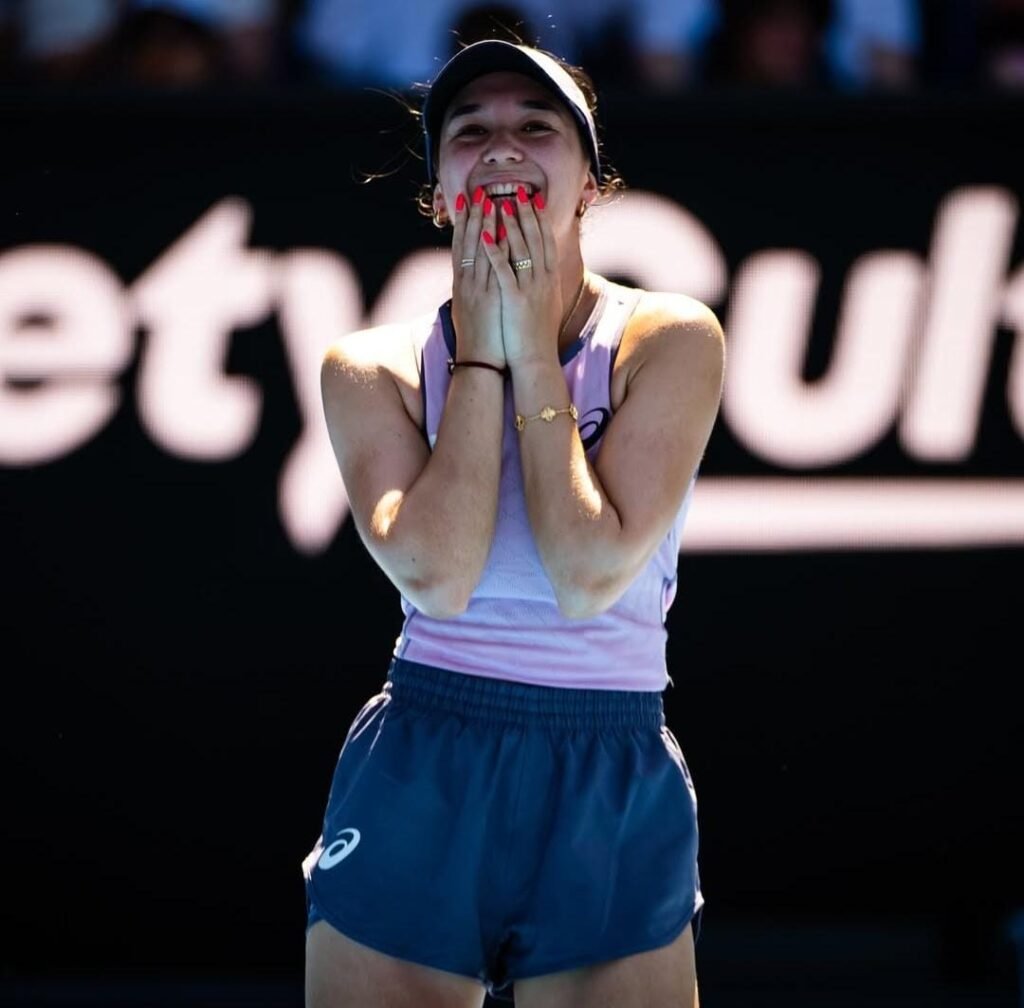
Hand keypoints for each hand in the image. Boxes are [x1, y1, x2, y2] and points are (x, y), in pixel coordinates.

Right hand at [449, 187, 504, 367]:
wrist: (479, 364)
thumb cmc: (478, 340)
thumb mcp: (470, 310)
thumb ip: (473, 290)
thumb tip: (474, 276)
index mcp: (462, 285)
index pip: (461, 246)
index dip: (463, 223)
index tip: (467, 201)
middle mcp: (467, 284)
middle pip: (469, 243)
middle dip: (474, 216)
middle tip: (479, 191)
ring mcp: (477, 290)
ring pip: (480, 251)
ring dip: (486, 225)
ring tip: (491, 201)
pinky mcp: (490, 299)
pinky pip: (493, 269)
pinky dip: (497, 250)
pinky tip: (502, 232)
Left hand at [478, 186, 561, 367]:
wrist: (536, 360)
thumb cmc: (538, 336)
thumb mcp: (546, 305)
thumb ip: (544, 286)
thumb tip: (544, 273)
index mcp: (549, 281)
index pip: (546, 242)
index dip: (540, 219)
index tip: (534, 200)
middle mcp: (542, 281)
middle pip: (535, 239)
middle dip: (526, 213)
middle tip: (518, 190)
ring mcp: (529, 289)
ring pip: (520, 249)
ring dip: (510, 224)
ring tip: (501, 203)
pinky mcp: (514, 300)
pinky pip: (503, 270)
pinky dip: (495, 251)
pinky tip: (486, 235)